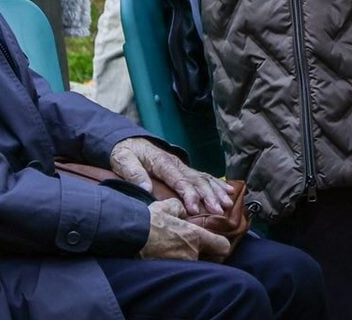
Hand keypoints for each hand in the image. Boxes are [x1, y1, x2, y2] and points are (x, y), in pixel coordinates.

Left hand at [110, 136, 233, 217]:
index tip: (195, 209)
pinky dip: (217, 184)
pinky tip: (229, 191)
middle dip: (209, 195)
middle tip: (219, 210)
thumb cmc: (126, 153)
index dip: (189, 194)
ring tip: (228, 204)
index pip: (179, 179)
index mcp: (162, 163)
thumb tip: (145, 188)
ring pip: (204, 178)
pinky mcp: (185, 170)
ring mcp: (182, 166)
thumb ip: (133, 173)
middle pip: (196, 179)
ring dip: (216, 191)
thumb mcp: (123, 160)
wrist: (129, 141)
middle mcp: (177, 164)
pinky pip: (204, 176)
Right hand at [139, 197, 231, 261]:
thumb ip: (180, 208)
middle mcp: (192, 253)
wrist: (131, 236)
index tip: (217, 242)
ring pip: (196, 265)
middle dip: (208, 255)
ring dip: (192, 260)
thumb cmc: (150, 220)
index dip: (222, 244)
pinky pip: (182, 270)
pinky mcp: (170, 272)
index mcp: (195, 236)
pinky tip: (170, 259)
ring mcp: (182, 265)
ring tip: (180, 253)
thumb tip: (183, 211)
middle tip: (199, 248)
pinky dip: (180, 266)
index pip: (223, 247)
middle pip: (212, 260)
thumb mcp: (168, 206)